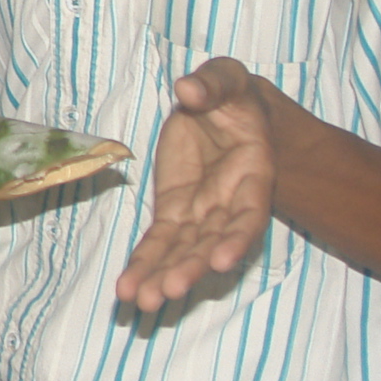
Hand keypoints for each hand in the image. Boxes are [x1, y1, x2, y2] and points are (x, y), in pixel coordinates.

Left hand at [113, 58, 276, 312]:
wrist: (222, 111)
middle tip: (167, 292)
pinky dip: (144, 264)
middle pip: (212, 243)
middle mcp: (230, 204)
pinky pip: (159, 243)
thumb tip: (188, 89)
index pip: (248, 214)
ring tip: (140, 302)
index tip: (223, 262)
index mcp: (253, 176)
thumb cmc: (232, 96)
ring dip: (163, 276)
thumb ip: (212, 84)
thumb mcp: (228, 79)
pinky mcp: (175, 213)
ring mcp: (201, 214)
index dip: (237, 238)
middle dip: (190, 268)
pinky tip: (127, 288)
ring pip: (184, 251)